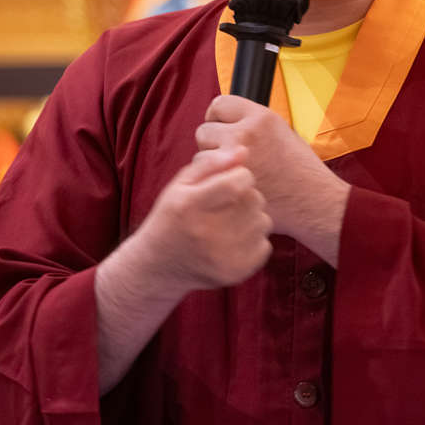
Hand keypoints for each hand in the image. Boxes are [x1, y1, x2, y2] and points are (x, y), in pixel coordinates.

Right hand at [131, 149, 272, 297]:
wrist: (159, 266)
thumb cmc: (172, 217)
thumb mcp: (180, 184)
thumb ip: (210, 164)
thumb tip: (243, 151)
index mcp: (190, 205)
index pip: (237, 182)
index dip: (240, 175)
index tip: (233, 178)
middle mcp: (206, 233)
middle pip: (254, 200)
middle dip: (247, 194)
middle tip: (230, 201)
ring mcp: (223, 257)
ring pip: (263, 221)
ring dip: (252, 216)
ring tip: (231, 220)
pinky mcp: (236, 272)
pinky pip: (265, 245)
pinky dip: (254, 239)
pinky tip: (234, 239)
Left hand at [194, 95, 348, 262]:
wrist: (313, 201)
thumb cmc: (301, 170)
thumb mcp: (282, 132)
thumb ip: (252, 124)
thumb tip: (225, 122)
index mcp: (261, 117)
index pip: (220, 104)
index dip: (218, 118)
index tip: (222, 129)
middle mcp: (246, 132)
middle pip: (205, 130)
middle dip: (212, 143)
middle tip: (228, 157)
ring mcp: (235, 158)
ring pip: (201, 155)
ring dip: (211, 165)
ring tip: (233, 174)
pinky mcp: (229, 181)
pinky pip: (206, 176)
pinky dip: (213, 182)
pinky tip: (230, 186)